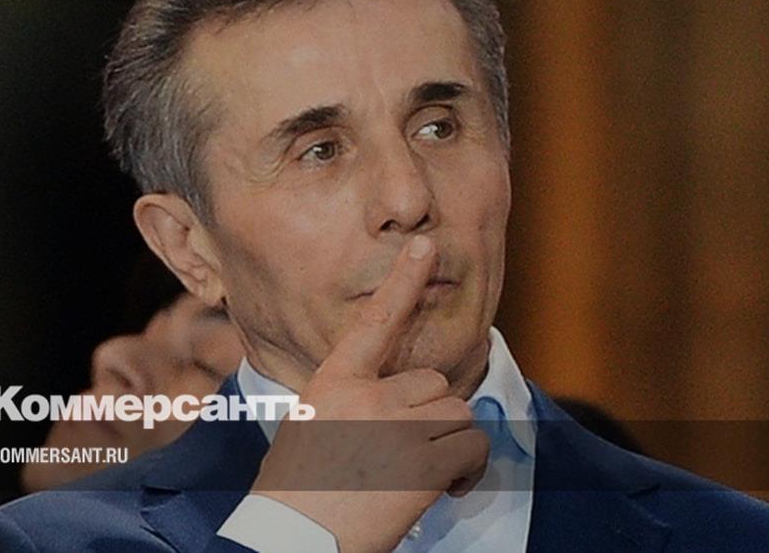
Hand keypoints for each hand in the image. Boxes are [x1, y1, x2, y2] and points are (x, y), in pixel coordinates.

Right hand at [250, 235, 489, 552]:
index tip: (423, 245)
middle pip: (433, 384)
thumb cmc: (299, 489)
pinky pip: (473, 446)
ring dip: (448, 445)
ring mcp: (398, 428)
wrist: (296, 536)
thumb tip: (392, 400)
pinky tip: (440, 491)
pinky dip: (466, 471)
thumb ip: (352, 400)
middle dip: (428, 417)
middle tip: (402, 454)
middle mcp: (369, 397)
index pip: (375, 322)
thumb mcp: (312, 425)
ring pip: (456, 414)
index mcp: (335, 383)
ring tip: (413, 476)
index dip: (403, 281)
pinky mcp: (426, 463)